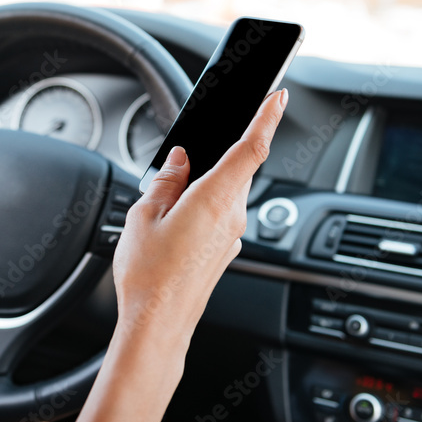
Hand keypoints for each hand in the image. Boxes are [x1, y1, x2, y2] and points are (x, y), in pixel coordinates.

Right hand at [112, 87, 287, 344]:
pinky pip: (222, 214)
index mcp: (214, 199)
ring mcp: (232, 236)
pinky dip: (207, 204)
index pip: (252, 148)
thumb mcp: (144, 215)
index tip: (278, 96)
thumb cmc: (149, 276)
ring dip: (210, 181)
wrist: (158, 325)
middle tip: (191, 152)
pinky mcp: (225, 251)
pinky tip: (178, 217)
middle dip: (223, 151)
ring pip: (229, 191)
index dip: (267, 118)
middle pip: (239, 168)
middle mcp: (232, 216)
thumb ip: (166, 180)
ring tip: (170, 196)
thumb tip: (179, 160)